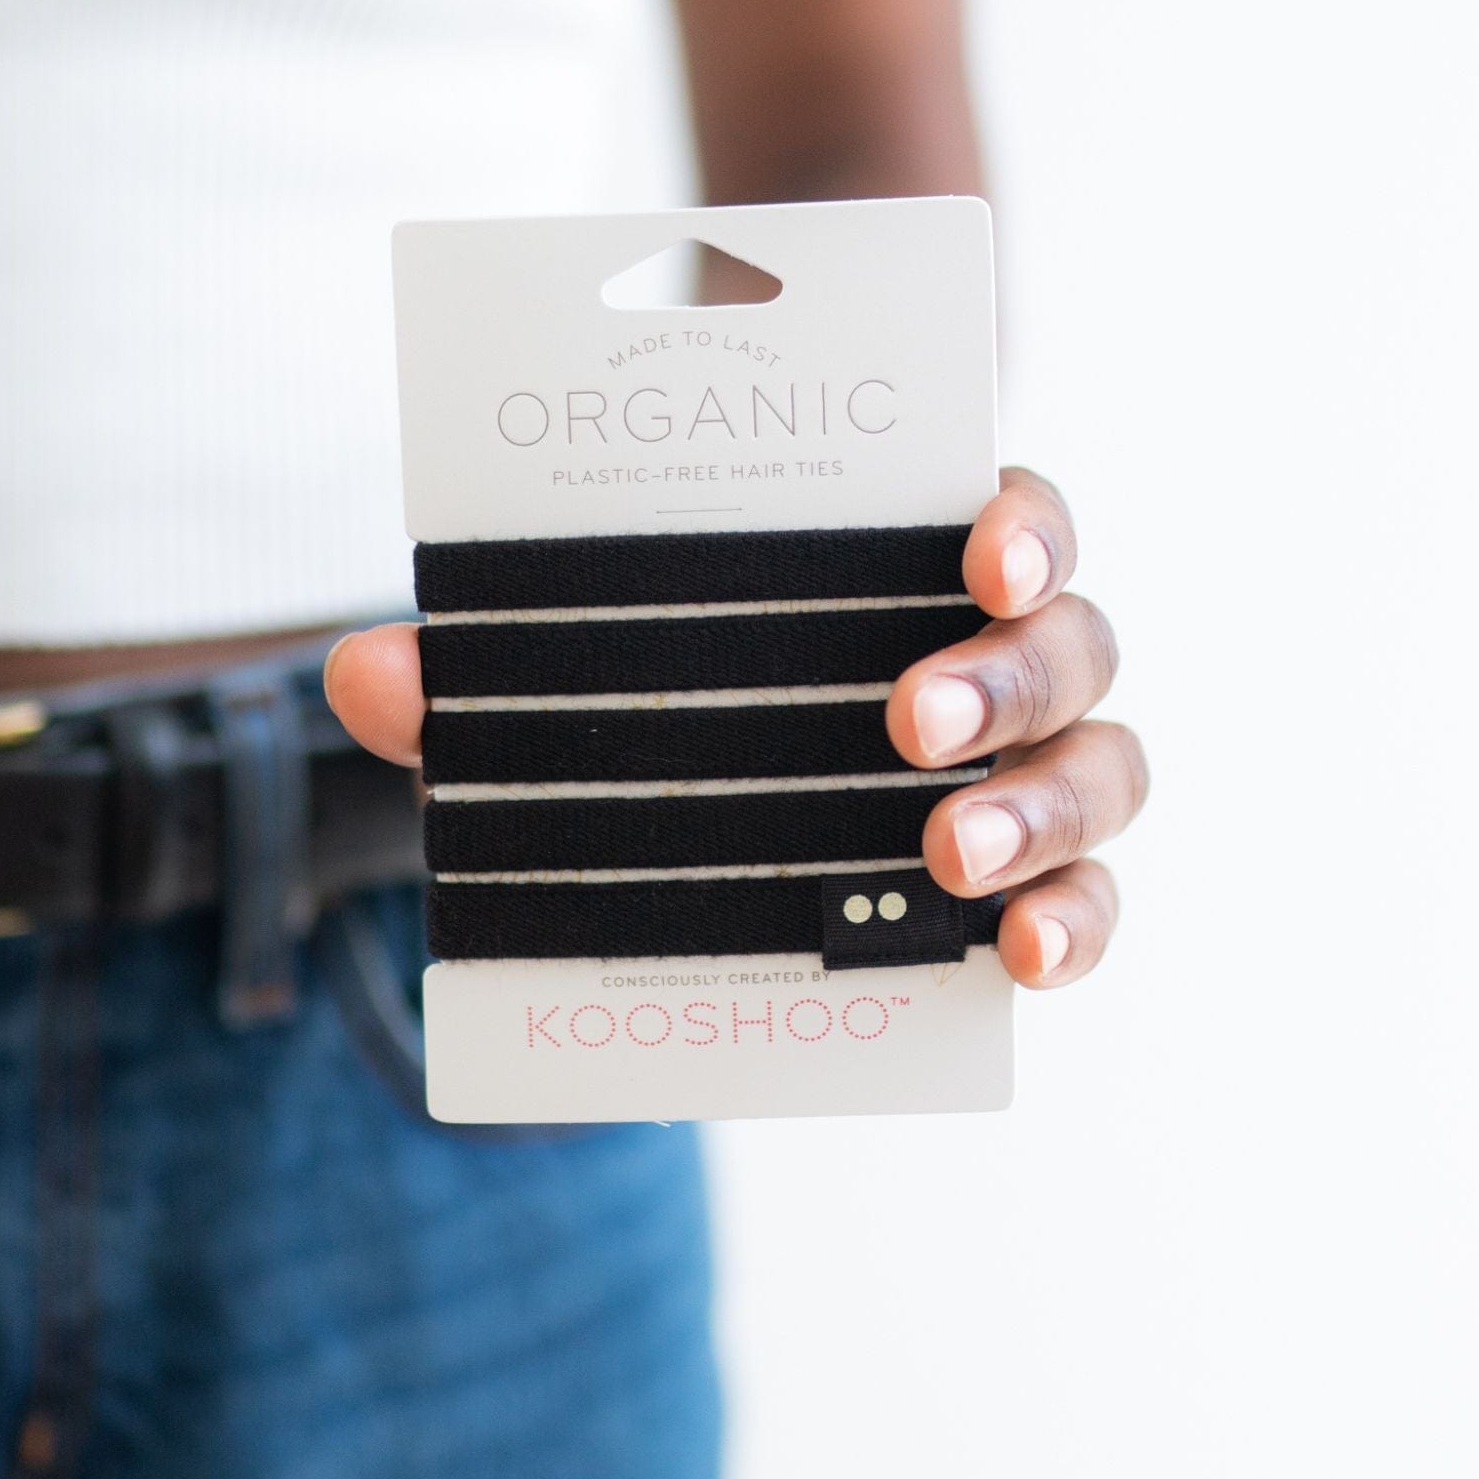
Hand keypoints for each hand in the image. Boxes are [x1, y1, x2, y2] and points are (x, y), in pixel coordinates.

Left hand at [324, 466, 1145, 989]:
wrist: (685, 835)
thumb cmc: (660, 709)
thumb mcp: (565, 693)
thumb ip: (478, 682)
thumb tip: (373, 675)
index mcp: (910, 568)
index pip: (1010, 514)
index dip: (1019, 524)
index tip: (973, 553)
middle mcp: (999, 655)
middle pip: (1071, 641)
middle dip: (1008, 676)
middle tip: (909, 723)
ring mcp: (1028, 773)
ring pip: (1105, 769)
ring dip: (1042, 810)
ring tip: (944, 856)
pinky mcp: (1024, 887)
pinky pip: (1090, 902)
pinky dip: (1071, 927)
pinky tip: (1017, 963)